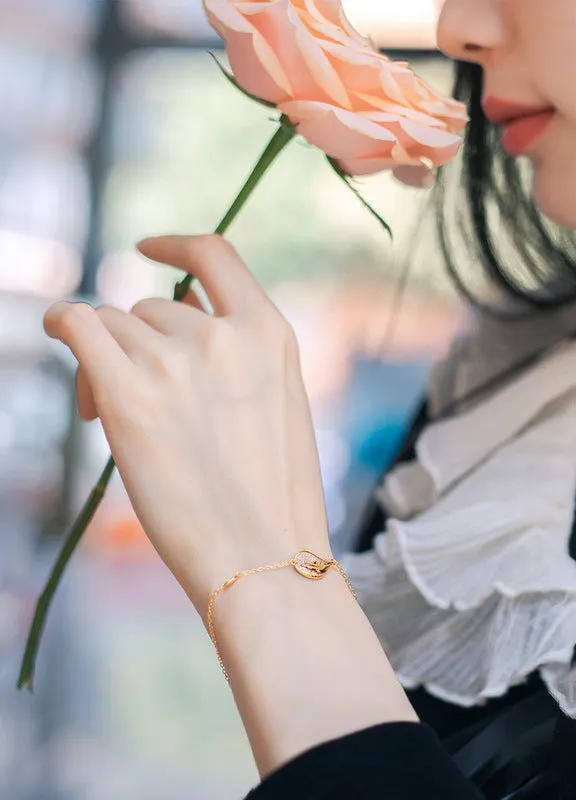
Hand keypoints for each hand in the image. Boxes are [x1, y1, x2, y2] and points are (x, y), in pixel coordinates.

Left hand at [44, 235, 330, 612]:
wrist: (265, 552)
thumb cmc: (274, 493)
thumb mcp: (277, 402)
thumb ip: (235, 353)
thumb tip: (175, 316)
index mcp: (270, 333)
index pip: (216, 256)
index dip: (177, 244)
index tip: (150, 247)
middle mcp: (224, 334)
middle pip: (153, 306)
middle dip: (139, 342)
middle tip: (135, 398)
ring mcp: (177, 360)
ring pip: (116, 328)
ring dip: (108, 360)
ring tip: (113, 418)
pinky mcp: (129, 393)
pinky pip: (78, 324)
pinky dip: (63, 322)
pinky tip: (59, 330)